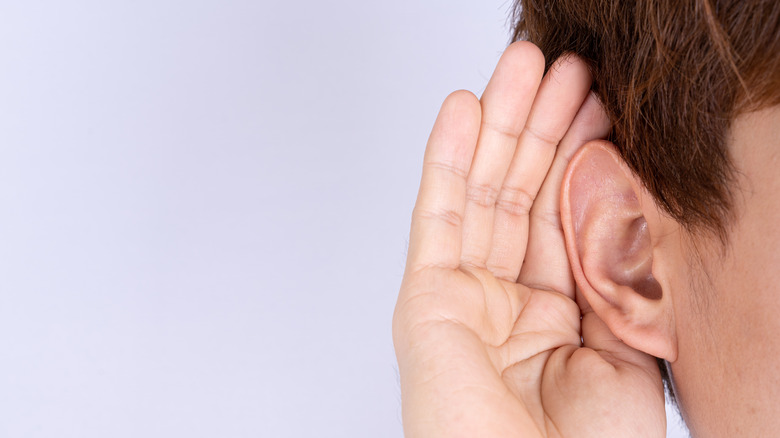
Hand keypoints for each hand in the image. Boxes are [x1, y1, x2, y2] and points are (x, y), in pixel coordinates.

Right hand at [393, 42, 665, 436]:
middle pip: (522, 195)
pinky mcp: (424, 297)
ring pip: (482, 194)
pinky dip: (448, 162)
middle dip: (542, 127)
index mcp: (554, 313)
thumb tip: (608, 193)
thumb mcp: (625, 345)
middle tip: (560, 65)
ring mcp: (461, 294)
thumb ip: (610, 270)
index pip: (564, 216)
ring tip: (521, 67)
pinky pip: (438, 216)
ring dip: (501, 127)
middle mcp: (503, 298)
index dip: (581, 157)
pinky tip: (464, 111)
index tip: (600, 102)